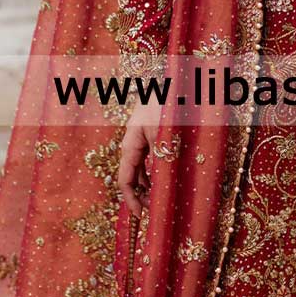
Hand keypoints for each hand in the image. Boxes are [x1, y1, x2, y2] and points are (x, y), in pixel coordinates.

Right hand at [118, 98, 161, 218]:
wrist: (170, 80)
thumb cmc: (163, 105)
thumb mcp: (162, 135)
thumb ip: (160, 160)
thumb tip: (159, 188)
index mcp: (130, 145)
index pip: (125, 180)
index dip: (132, 200)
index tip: (141, 216)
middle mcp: (133, 143)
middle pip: (133, 175)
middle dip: (142, 194)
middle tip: (156, 209)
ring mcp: (143, 137)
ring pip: (143, 167)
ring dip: (151, 183)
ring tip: (163, 197)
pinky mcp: (153, 132)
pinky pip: (151, 156)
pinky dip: (157, 169)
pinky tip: (167, 175)